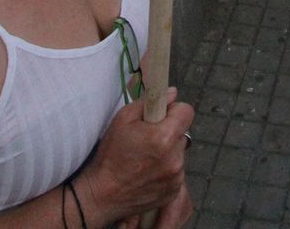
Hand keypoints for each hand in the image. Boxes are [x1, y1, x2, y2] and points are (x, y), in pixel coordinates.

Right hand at [80, 89, 194, 223]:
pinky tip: (148, 174)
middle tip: (148, 140)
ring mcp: (176, 177)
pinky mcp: (174, 192)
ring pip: (179, 154)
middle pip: (182, 134)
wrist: (102, 195)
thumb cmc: (110, 155)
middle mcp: (175, 158)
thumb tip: (172, 93)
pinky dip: (167, 171)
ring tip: (145, 160)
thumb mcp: (122, 119)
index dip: (174, 110)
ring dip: (168, 153)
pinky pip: (177, 173)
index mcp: (164, 137)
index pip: (187, 111)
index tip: (161, 117)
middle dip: (169, 133)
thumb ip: (149, 102)